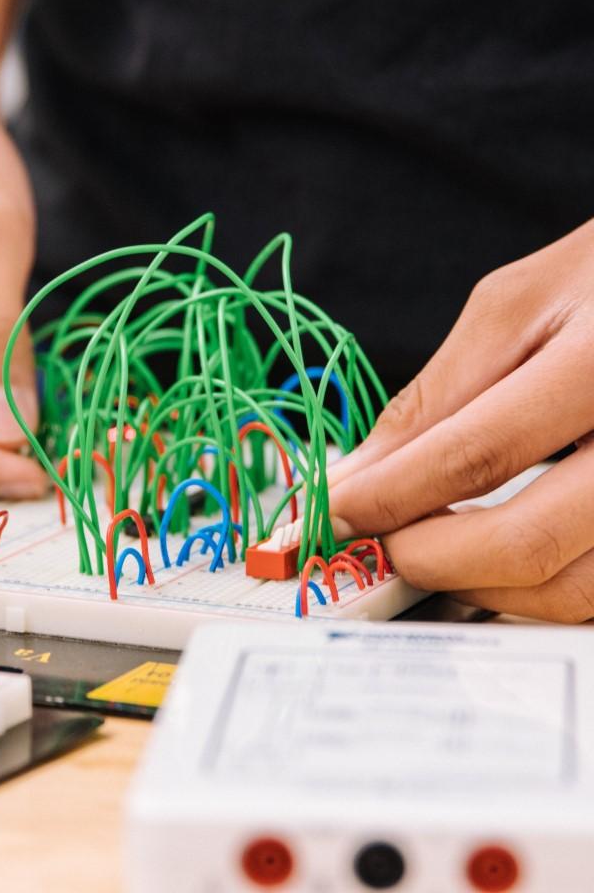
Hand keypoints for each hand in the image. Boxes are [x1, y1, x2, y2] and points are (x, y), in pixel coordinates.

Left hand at [327, 219, 593, 621]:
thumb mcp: (515, 307)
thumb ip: (434, 397)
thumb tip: (356, 477)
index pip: (475, 455)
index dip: (388, 497)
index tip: (329, 514)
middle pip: (528, 545)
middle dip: (427, 558)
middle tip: (377, 542)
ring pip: (571, 591)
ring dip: (478, 585)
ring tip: (428, 546)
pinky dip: (532, 586)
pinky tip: (489, 552)